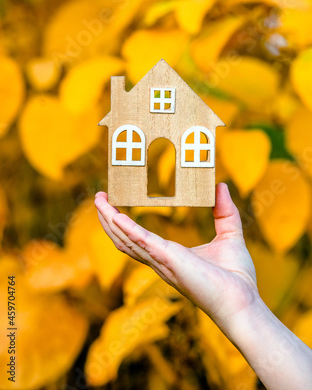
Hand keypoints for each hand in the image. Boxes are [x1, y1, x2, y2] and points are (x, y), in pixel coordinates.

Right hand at [94, 183, 259, 337]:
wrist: (243, 300)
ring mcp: (162, 262)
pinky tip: (115, 215)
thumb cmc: (236, 276)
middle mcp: (160, 260)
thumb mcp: (229, 234)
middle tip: (99, 198)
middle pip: (124, 239)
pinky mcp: (169, 260)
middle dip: (109, 219)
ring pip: (126, 240)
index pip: (138, 238)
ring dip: (110, 221)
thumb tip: (221, 186)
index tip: (115, 203)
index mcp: (170, 256)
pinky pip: (141, 242)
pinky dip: (126, 228)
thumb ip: (224, 211)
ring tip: (99, 201)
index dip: (123, 222)